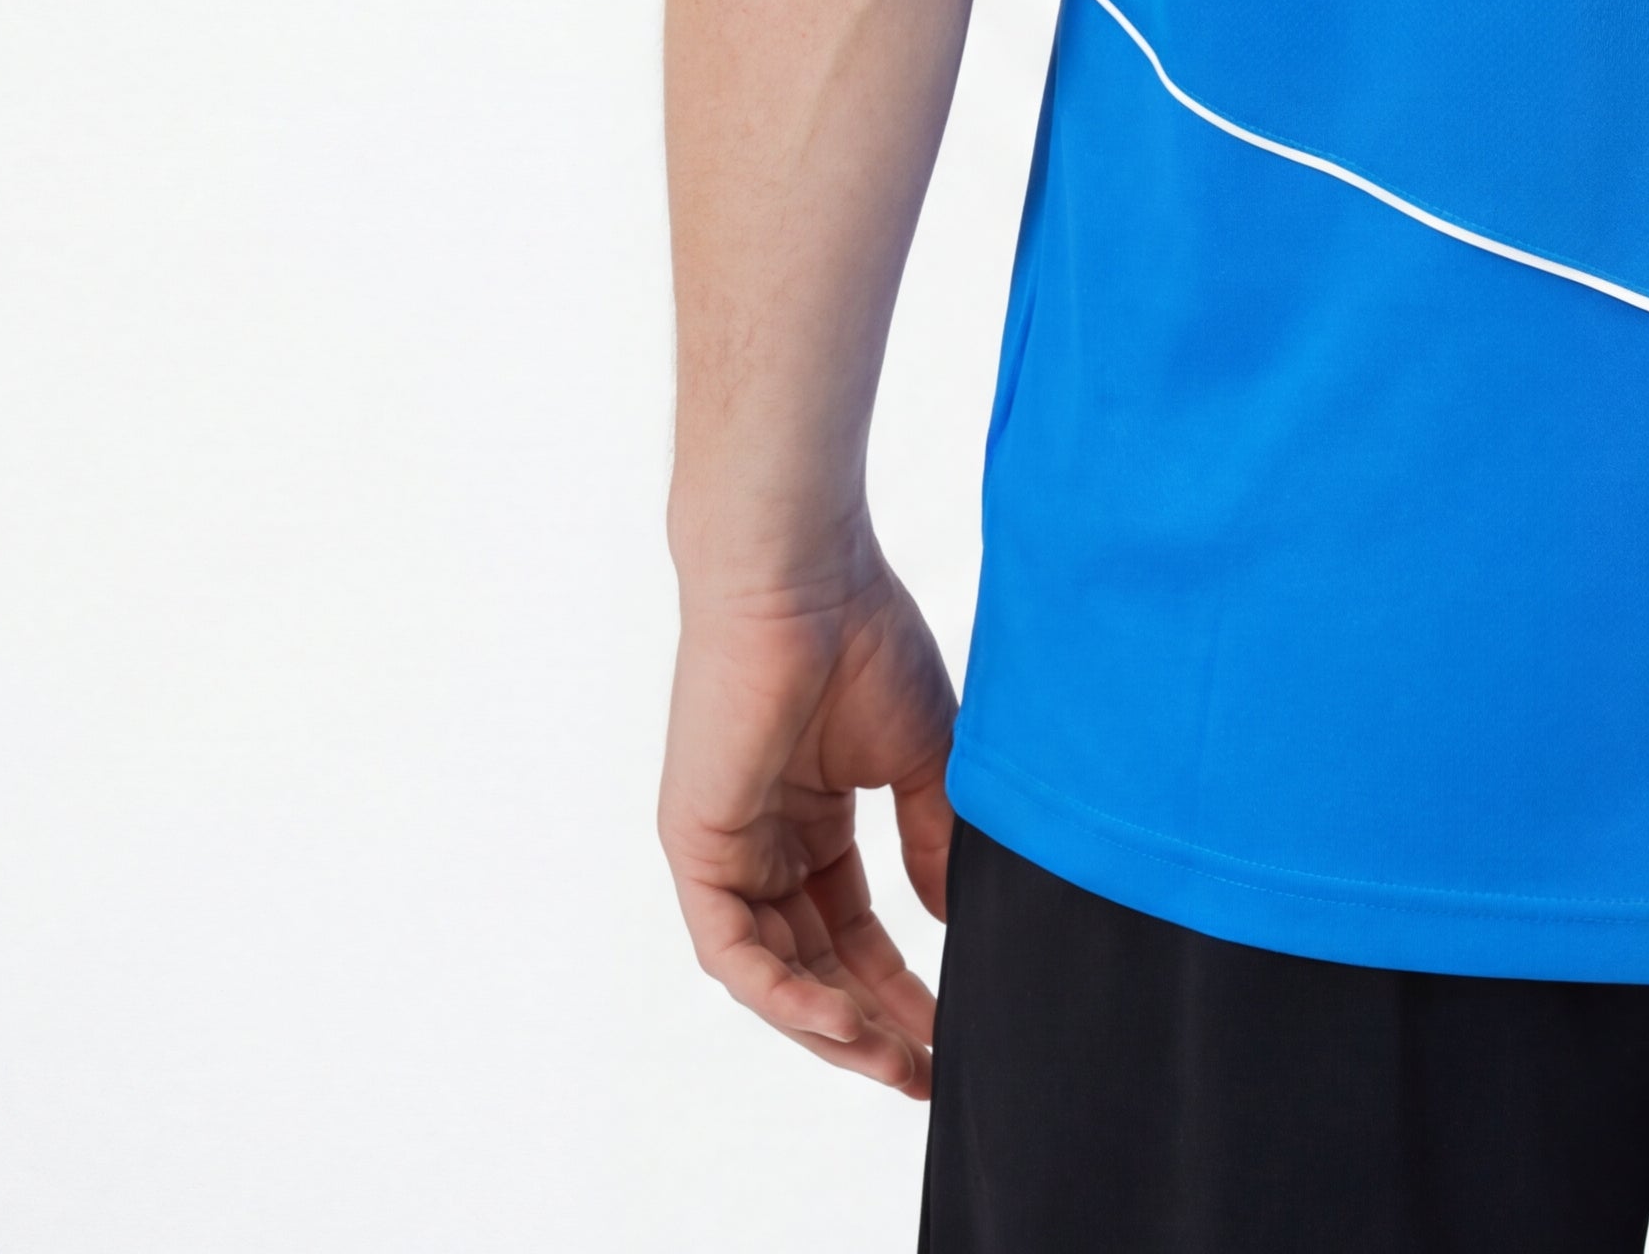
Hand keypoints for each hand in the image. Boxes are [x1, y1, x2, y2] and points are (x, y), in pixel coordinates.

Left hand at [657, 548, 959, 1097]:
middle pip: (815, 965)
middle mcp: (765, 842)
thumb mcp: (921, 757)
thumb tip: (949, 923)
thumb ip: (932, 842)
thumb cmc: (863, 636)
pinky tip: (838, 1018)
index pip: (854, 930)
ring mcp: (727, 848)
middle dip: (871, 1026)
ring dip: (830, 1025)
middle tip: (927, 1074)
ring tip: (895, 1062)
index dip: (900, 986)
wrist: (805, 574)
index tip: (952, 1032)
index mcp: (813, 819)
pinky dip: (782, 993)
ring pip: (772, 973)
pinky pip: (731, 950)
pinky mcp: (696, 846)